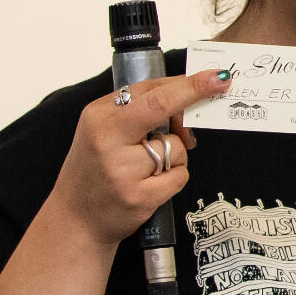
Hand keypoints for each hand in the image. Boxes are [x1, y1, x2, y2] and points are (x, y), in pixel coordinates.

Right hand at [46, 70, 227, 246]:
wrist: (75, 220)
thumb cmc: (96, 172)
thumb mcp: (105, 133)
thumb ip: (140, 113)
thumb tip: (187, 102)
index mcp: (98, 117)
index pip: (148, 90)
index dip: (186, 81)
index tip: (214, 75)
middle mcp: (106, 139)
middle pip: (161, 105)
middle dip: (194, 91)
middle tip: (220, 83)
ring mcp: (121, 169)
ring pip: (176, 147)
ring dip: (175, 157)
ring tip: (148, 170)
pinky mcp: (136, 196)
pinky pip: (179, 176)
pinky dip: (174, 179)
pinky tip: (151, 186)